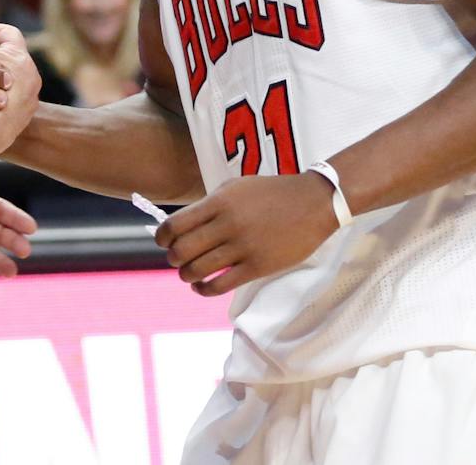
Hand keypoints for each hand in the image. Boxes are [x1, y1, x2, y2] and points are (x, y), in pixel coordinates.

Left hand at [156, 172, 338, 296]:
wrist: (313, 202)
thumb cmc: (272, 192)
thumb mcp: (235, 187)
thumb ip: (209, 204)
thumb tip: (183, 224)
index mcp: (218, 202)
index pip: (175, 225)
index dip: (162, 237)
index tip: (162, 242)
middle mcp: (227, 224)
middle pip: (182, 250)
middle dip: (173, 258)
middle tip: (176, 259)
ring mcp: (242, 247)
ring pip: (199, 270)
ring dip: (187, 275)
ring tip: (189, 274)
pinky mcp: (258, 266)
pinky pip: (221, 285)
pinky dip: (204, 289)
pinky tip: (201, 286)